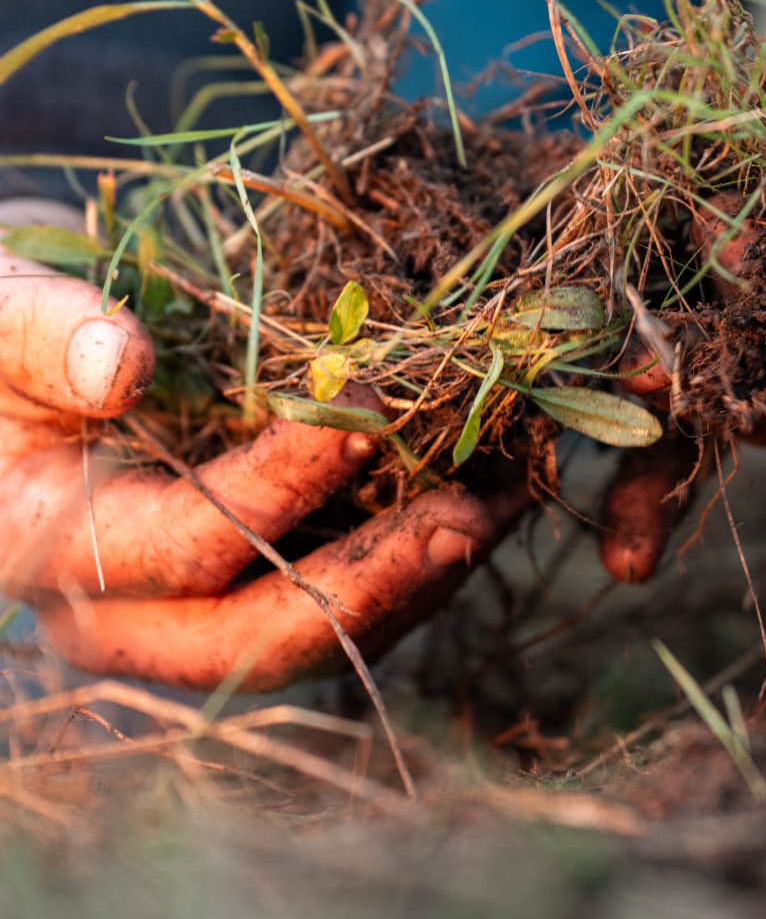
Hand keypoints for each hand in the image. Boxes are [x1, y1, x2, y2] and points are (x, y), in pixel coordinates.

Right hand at [0, 202, 515, 690]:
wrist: (11, 370)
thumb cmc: (2, 336)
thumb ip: (39, 336)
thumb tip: (121, 364)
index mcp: (51, 550)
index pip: (186, 547)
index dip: (281, 486)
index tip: (370, 412)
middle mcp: (122, 615)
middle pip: (258, 641)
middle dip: (375, 581)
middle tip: (469, 516)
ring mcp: (189, 616)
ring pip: (316, 637)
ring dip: (419, 580)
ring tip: (504, 507)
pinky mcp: (245, 590)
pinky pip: (336, 602)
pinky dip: (414, 560)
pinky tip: (484, 499)